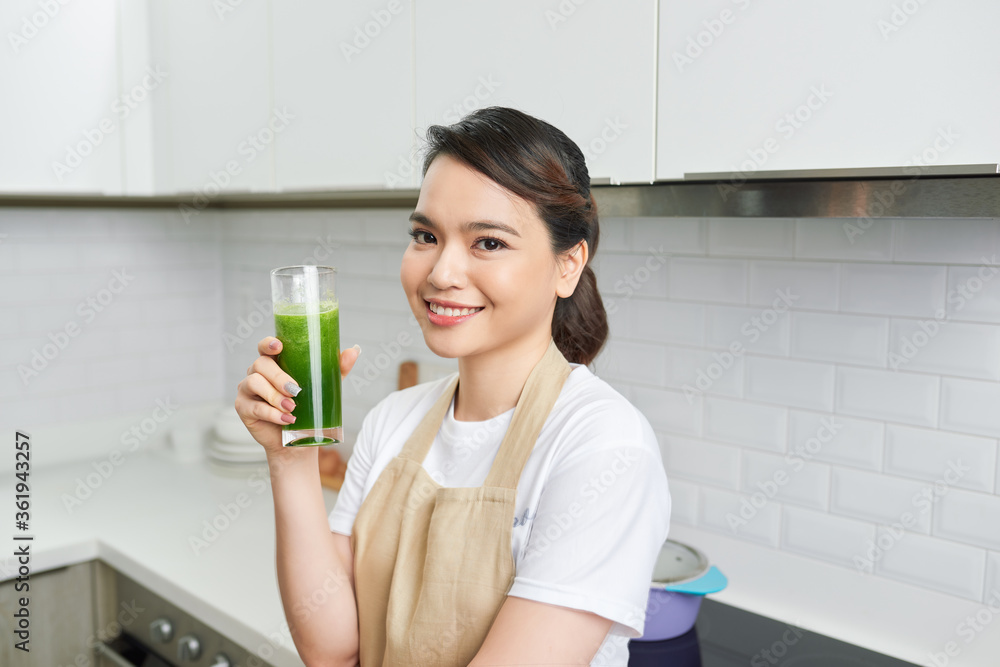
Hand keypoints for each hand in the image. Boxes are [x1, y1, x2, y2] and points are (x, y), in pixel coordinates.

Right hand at [234, 336, 359, 457]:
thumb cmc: (309, 409)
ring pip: (254, 383)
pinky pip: (254, 407)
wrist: (299, 441)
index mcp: (274, 363)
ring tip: (292, 408)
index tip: (279, 347)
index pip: (265, 346)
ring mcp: (246, 390)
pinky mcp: (243, 408)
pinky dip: (272, 414)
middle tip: (296, 390)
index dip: (269, 343)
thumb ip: (337, 368)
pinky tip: (286, 420)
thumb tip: (354, 350)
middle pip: (260, 364)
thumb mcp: (325, 386)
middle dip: (279, 377)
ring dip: (274, 395)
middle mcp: (256, 372)